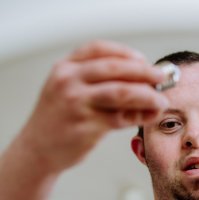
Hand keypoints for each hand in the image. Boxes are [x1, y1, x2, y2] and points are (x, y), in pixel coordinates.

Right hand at [17, 40, 168, 173]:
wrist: (36, 150)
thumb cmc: (57, 119)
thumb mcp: (66, 89)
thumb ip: (94, 80)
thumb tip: (139, 76)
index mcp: (64, 67)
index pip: (99, 49)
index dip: (125, 53)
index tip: (143, 59)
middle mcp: (68, 81)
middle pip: (115, 68)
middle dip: (144, 72)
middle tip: (162, 77)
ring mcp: (76, 103)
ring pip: (122, 92)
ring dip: (147, 95)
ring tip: (161, 99)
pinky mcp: (86, 126)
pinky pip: (121, 117)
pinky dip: (140, 115)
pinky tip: (150, 114)